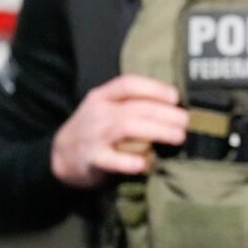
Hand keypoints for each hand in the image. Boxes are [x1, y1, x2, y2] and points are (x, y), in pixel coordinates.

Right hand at [51, 75, 187, 188]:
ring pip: (127, 128)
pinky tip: (146, 163)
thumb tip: (178, 107)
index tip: (177, 97)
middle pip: (136, 108)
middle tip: (187, 122)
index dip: (155, 88)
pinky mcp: (92, 160)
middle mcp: (98, 113)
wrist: (60, 156)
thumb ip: (134, 105)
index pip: (128, 84)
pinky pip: (111, 160)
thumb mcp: (107, 109)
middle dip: (166, 114)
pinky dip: (129, 162)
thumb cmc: (96, 130)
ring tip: (179, 137)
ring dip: (157, 131)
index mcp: (102, 96)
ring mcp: (94, 136)